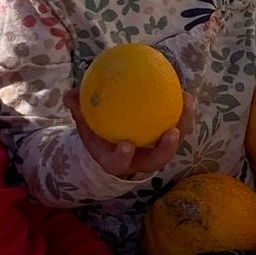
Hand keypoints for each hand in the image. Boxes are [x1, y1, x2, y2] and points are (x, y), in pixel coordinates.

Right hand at [67, 88, 181, 178]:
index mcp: (116, 160)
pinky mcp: (167, 140)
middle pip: (156, 160)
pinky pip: (179, 126)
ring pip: (173, 144)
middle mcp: (140, 160)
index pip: (119, 163)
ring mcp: (156, 152)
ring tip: (186, 102)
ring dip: (183, 125)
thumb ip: (79, 110)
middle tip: (172, 132)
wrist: (112, 144)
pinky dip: (183, 112)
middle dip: (166, 149)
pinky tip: (184, 91)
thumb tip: (69, 94)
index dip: (123, 157)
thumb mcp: (85, 124)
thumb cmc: (98, 134)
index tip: (126, 145)